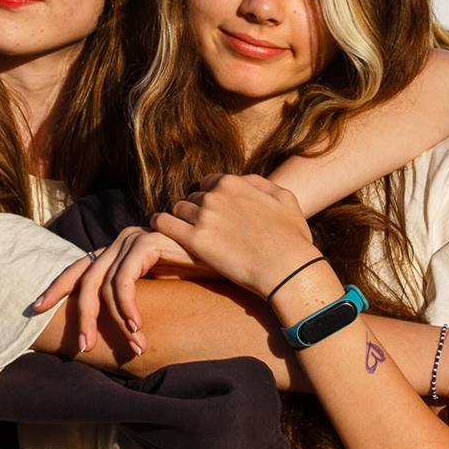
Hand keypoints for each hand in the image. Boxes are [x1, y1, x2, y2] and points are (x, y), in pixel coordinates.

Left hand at [31, 227, 203, 356]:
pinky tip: (138, 327)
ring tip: (133, 347)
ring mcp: (134, 238)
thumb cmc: (197, 282)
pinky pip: (124, 281)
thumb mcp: (158, 294)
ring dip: (116, 323)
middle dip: (82, 318)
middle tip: (82, 349)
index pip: (79, 269)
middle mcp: (121, 242)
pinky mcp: (148, 241)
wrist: (230, 262)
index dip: (57, 288)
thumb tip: (106, 329)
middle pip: (86, 280)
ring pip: (104, 286)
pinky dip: (127, 307)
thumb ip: (132, 301)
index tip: (36, 310)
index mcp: (118, 252)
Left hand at [152, 173, 315, 298]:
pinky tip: (158, 226)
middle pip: (193, 197)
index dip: (211, 197)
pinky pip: (164, 224)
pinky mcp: (194, 240)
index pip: (209, 183)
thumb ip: (259, 183)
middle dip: (197, 209)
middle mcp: (215, 195)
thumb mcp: (284, 198)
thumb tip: (243, 181)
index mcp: (233, 183)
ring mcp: (203, 217)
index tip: (214, 212)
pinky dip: (160, 223)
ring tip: (186, 231)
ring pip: (179, 209)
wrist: (287, 268)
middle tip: (204, 226)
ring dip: (181, 218)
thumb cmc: (291, 236)